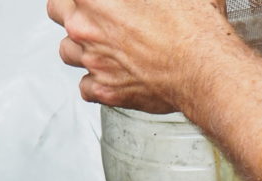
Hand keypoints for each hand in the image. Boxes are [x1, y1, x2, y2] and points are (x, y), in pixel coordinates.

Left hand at [47, 0, 230, 112]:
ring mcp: (93, 60)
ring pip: (66, 49)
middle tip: (93, 10)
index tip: (96, 1)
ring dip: (80, 44)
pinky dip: (94, 80)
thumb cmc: (192, 25)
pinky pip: (85, 86)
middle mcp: (86, 28)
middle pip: (56, 9)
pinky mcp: (105, 90)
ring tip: (102, 43)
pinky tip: (110, 72)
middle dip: (72, 7)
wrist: (205, 68)